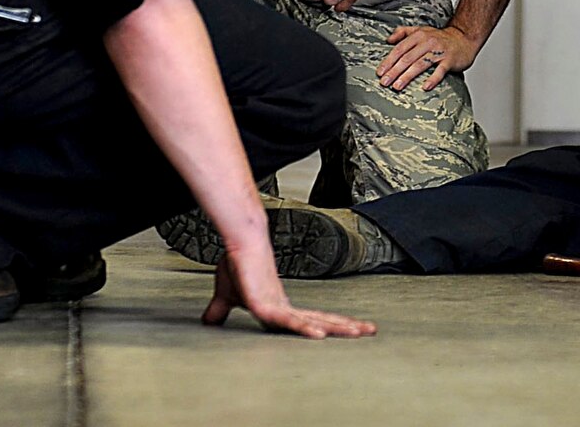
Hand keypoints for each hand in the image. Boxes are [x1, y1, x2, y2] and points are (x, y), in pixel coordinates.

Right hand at [201, 246, 376, 339]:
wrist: (237, 244)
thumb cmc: (237, 267)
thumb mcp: (227, 296)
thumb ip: (221, 310)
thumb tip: (208, 321)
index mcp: (281, 307)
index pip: (311, 319)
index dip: (330, 325)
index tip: (349, 331)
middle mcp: (286, 306)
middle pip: (322, 319)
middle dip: (346, 326)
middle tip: (371, 330)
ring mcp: (279, 306)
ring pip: (315, 320)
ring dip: (339, 327)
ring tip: (362, 332)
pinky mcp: (267, 305)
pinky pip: (290, 321)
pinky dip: (304, 328)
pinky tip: (320, 334)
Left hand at [378, 24, 478, 91]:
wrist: (464, 38)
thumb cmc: (440, 38)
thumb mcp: (421, 30)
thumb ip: (403, 32)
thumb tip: (388, 40)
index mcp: (419, 35)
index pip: (400, 49)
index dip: (389, 61)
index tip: (380, 72)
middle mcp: (428, 42)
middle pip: (407, 58)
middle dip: (394, 71)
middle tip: (384, 82)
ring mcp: (439, 51)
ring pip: (420, 64)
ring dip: (407, 76)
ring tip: (397, 86)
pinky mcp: (449, 60)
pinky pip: (440, 71)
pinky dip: (432, 79)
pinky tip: (424, 87)